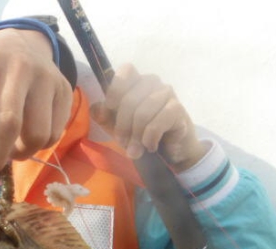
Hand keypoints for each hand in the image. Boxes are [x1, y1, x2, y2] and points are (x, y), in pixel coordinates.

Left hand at [0, 28, 72, 175]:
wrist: (23, 45)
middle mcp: (18, 67)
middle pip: (7, 125)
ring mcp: (46, 79)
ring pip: (35, 134)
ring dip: (18, 154)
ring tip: (6, 150)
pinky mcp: (64, 92)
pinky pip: (52, 134)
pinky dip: (36, 147)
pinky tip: (23, 140)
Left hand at [91, 64, 205, 171]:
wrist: (169, 148)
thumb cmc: (139, 132)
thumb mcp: (116, 124)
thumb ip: (103, 115)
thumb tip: (97, 109)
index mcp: (136, 80)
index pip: (126, 71)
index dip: (115, 90)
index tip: (110, 109)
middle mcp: (152, 82)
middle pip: (129, 100)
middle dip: (122, 127)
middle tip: (123, 143)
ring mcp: (167, 93)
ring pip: (142, 114)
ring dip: (135, 137)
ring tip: (135, 150)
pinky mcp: (177, 110)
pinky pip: (156, 125)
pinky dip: (149, 140)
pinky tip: (150, 146)